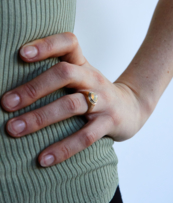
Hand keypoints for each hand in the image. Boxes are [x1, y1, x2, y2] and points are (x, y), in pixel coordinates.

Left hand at [0, 32, 145, 166]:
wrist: (131, 106)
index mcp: (83, 64)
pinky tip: (43, 159)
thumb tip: (16, 85)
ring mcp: (102, 100)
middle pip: (64, 74)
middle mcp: (92, 78)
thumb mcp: (80, 75)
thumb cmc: (94, 90)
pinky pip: (85, 136)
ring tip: (14, 129)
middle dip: (34, 88)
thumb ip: (56, 74)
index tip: (21, 54)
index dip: (47, 45)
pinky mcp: (109, 123)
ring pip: (71, 105)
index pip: (68, 43)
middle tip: (6, 103)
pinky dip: (63, 148)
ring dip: (40, 118)